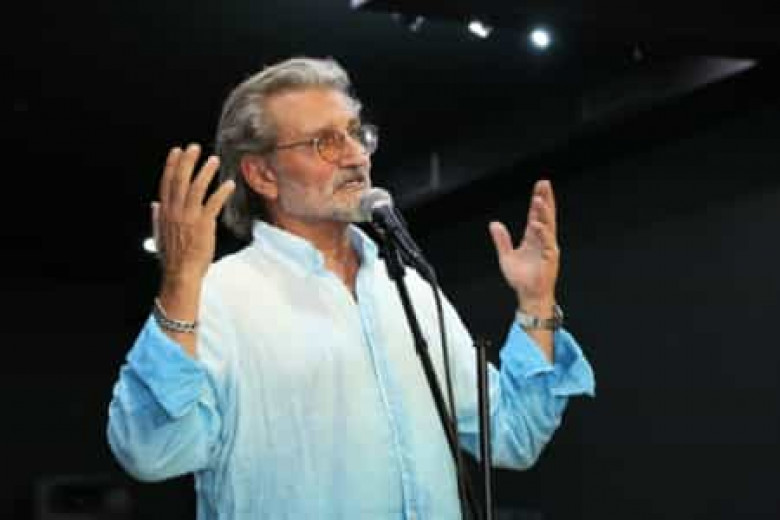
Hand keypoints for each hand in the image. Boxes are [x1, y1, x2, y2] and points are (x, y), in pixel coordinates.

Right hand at [154, 144, 234, 284]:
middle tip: (194, 147)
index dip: (172, 165)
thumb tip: (154, 204)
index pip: (167, 182)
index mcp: (165, 212)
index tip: (177, 151)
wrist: (180, 274)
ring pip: (196, 188)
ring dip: (205, 172)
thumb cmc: (172, 257)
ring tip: (214, 160)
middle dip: (187, 162)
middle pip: (180, 180)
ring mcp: (189, 217)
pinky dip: (221, 192)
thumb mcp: (160, 235)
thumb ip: (157, 217)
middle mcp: (175, 211)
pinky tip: (229, 184)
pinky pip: (213, 203)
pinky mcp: (203, 224)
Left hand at [489, 179, 559, 311]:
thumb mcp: (506, 256)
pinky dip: (542, 232)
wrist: (529, 295)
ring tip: (538, 199)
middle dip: (545, 199)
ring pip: (548, 225)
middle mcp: (542, 240)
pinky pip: (547, 242)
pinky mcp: (550, 257)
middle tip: (544, 184)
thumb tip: (494, 224)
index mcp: (533, 238)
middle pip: (545, 215)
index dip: (537, 202)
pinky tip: (537, 224)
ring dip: (544, 212)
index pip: (535, 216)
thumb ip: (501, 240)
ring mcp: (547, 247)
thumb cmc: (521, 279)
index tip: (539, 188)